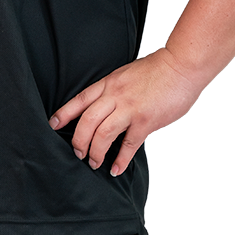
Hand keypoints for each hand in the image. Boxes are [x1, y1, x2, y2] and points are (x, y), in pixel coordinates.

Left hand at [48, 47, 199, 175]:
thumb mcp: (127, 73)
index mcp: (109, 83)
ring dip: (95, 152)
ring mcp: (130, 108)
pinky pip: (128, 145)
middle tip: (77, 153)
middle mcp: (116, 95)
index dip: (64, 113)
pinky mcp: (146, 121)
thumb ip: (115, 89)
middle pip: (86, 121)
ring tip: (94, 162)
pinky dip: (120, 160)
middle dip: (78, 141)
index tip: (53, 124)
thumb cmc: (159, 69)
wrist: (181, 66)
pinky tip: (116, 168)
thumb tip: (106, 105)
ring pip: (103, 134)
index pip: (80, 99)